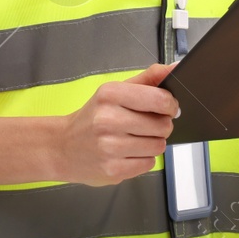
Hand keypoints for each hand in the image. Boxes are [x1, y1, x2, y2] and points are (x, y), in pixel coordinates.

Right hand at [58, 62, 179, 185]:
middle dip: (160, 126)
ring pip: (158, 146)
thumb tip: (175, 68)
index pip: (160, 99)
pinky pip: (149, 164)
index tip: (166, 107)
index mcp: (110, 94)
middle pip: (163, 125)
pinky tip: (127, 153)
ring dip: (152, 143)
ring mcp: (109, 146)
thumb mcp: (116, 91)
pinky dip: (143, 159)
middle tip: (145, 125)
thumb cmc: (94, 117)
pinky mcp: (112, 169)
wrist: (63, 146)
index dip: (170, 105)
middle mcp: (107, 119)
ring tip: (134, 139)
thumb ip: (149, 78)